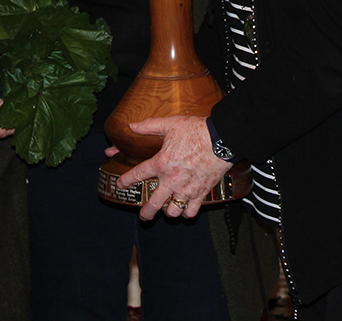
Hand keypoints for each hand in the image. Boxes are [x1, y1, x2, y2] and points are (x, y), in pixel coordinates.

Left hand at [116, 115, 231, 220]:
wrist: (221, 139)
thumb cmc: (197, 130)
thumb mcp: (170, 124)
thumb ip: (149, 126)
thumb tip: (132, 126)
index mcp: (161, 163)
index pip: (137, 175)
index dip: (125, 182)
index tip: (120, 186)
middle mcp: (171, 180)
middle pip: (153, 204)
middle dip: (146, 213)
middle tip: (144, 216)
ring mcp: (186, 189)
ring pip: (172, 212)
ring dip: (168, 212)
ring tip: (167, 210)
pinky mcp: (201, 193)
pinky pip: (191, 211)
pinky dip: (187, 212)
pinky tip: (185, 209)